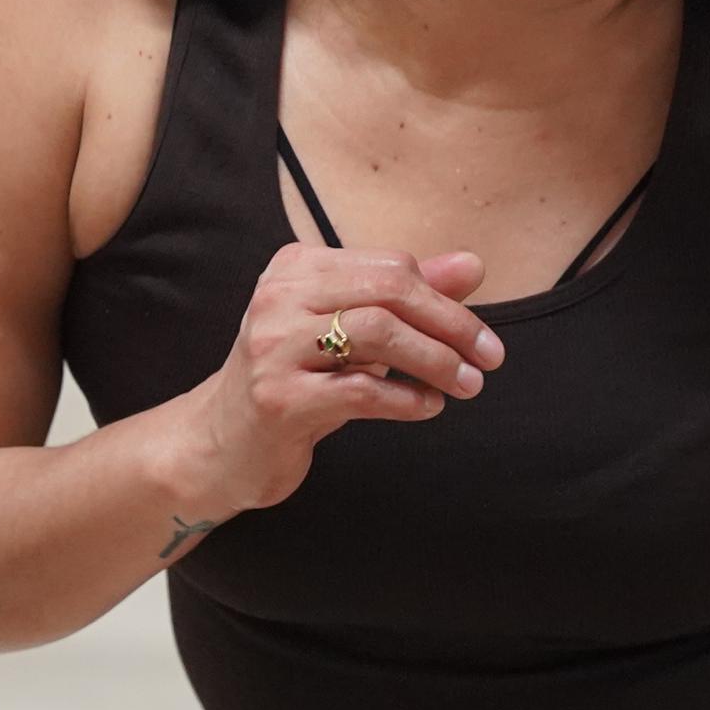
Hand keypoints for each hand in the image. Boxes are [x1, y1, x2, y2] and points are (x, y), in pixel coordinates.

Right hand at [164, 242, 504, 527]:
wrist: (219, 444)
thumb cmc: (294, 382)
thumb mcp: (348, 332)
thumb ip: (408, 296)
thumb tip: (473, 266)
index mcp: (296, 267)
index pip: (390, 267)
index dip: (445, 300)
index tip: (481, 337)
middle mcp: (280, 297)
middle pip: (388, 292)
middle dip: (451, 325)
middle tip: (490, 359)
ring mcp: (274, 347)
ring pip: (377, 334)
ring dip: (435, 361)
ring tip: (466, 386)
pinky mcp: (278, 399)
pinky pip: (360, 390)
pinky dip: (405, 398)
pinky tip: (427, 406)